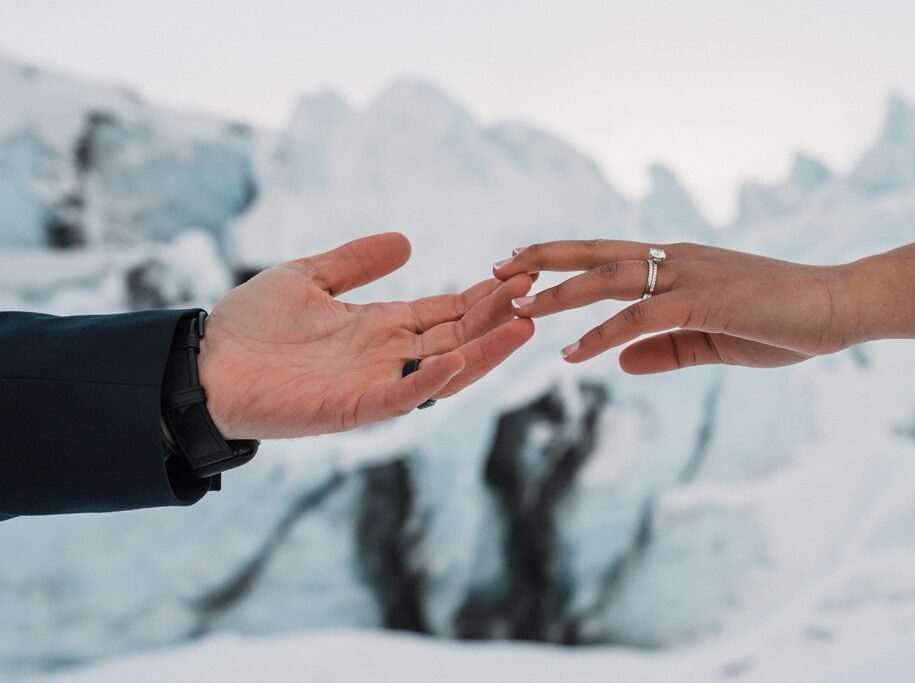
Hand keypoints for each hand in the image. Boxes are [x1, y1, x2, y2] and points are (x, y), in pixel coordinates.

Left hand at [199, 233, 533, 438]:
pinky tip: (456, 361)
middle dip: (494, 317)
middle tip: (532, 293)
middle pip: (456, 338)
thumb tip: (406, 241)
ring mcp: (373, 383)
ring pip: (443, 371)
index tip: (516, 275)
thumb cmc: (250, 324)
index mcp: (379, 327)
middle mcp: (386, 357)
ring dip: (483, 352)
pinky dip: (430, 383)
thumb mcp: (309, 276)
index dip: (480, 297)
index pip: (444, 313)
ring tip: (520, 326)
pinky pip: (400, 397)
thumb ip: (356, 262)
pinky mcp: (351, 408)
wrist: (202, 363)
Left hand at [492, 240, 856, 373]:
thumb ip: (665, 349)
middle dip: (541, 259)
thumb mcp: (711, 341)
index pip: (604, 254)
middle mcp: (674, 259)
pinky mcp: (704, 300)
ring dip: (559, 293)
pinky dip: (603, 333)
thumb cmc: (781, 321)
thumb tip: (619, 362)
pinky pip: (641, 317)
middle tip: (496, 269)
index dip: (560, 258)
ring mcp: (688, 275)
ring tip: (518, 309)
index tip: (520, 265)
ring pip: (608, 278)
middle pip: (593, 253)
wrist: (837, 306)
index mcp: (674, 263)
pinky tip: (573, 353)